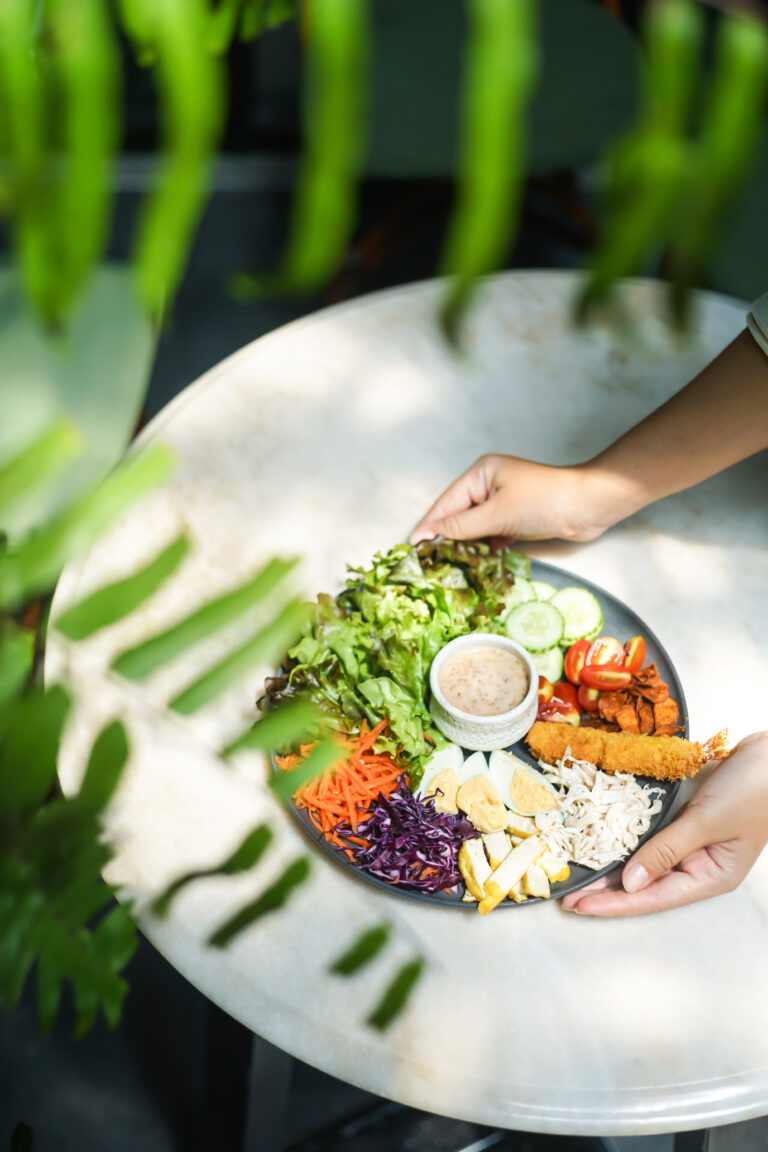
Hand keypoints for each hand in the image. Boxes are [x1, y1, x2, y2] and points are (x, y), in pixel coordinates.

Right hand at [410, 455, 629, 545]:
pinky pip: (491, 534)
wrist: (591, 506)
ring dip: (465, 546)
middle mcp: (489, 485)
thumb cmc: (546, 500)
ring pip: (475, 527)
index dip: (429, 526)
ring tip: (447, 567)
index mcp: (481, 474)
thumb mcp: (499, 514)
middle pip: (458, 515)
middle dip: (445, 538)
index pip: (446, 502)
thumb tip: (429, 535)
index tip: (411, 548)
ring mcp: (503, 502)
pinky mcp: (517, 519)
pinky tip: (476, 563)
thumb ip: (462, 526)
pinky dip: (484, 548)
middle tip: (427, 563)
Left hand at [561, 732, 767, 916]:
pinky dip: (626, 840)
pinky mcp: (685, 819)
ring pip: (645, 861)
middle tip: (567, 896)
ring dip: (612, 867)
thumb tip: (630, 882)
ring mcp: (692, 842)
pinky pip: (650, 835)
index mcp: (711, 877)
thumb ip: (666, 850)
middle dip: (607, 890)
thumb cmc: (753, 789)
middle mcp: (699, 865)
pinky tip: (602, 843)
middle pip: (646, 884)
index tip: (581, 905)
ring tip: (577, 876)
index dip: (615, 903)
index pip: (654, 897)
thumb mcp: (707, 821)